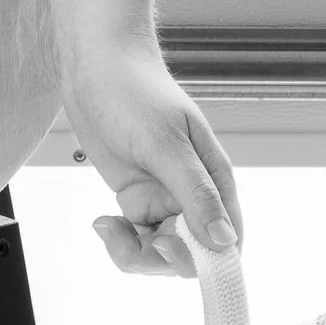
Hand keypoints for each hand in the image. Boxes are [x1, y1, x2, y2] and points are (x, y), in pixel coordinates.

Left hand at [63, 38, 241, 278]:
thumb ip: (196, 195)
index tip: (167, 250)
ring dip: (133, 252)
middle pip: (192, 255)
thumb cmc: (136, 92)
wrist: (96, 64)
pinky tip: (102, 220)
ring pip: (160, 251)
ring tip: (106, 226)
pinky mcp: (137, 197)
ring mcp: (165, 197)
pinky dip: (119, 239)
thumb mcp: (166, 145)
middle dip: (158, 258)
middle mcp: (194, 194)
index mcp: (216, 180)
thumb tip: (225, 243)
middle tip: (127, 235)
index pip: (229, 240)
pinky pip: (137, 237)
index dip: (206, 260)